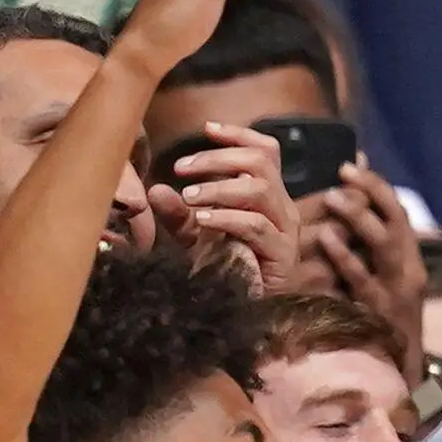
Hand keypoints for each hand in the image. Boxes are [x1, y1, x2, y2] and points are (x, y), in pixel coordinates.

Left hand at [148, 119, 301, 293]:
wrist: (245, 313)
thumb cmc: (225, 270)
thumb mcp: (194, 236)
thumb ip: (179, 214)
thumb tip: (155, 189)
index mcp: (267, 197)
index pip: (266, 152)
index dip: (239, 135)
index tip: (207, 128)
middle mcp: (282, 208)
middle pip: (260, 162)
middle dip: (218, 158)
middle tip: (182, 168)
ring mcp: (286, 230)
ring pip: (259, 189)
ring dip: (218, 188)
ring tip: (189, 198)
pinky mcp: (283, 253)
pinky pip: (255, 225)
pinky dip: (225, 218)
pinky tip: (202, 220)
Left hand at [308, 162, 429, 381]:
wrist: (399, 372)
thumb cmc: (383, 324)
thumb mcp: (385, 285)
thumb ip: (369, 253)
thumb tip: (344, 210)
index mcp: (411, 261)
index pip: (400, 214)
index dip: (377, 187)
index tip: (352, 166)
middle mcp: (410, 272)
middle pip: (397, 223)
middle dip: (372, 194)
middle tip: (343, 173)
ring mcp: (397, 292)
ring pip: (385, 246)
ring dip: (359, 219)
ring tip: (333, 197)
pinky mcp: (380, 311)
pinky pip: (362, 278)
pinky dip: (345, 256)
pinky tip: (326, 239)